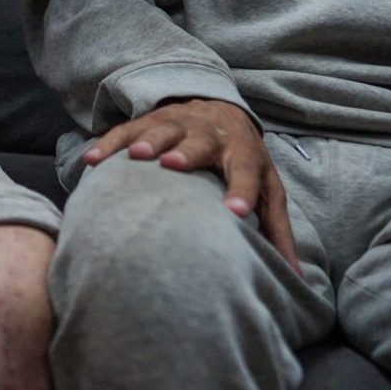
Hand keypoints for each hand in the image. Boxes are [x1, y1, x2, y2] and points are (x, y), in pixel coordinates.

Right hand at [84, 98, 298, 269]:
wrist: (220, 109)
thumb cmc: (244, 162)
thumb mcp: (267, 191)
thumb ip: (277, 231)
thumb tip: (297, 279)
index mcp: (243, 155)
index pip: (245, 173)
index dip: (241, 192)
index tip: (236, 213)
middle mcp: (212, 135)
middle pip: (201, 143)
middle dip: (187, 153)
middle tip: (174, 165)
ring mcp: (179, 124)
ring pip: (164, 130)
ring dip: (150, 141)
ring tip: (138, 156)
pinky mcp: (150, 121)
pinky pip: (127, 130)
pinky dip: (110, 144)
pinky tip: (93, 160)